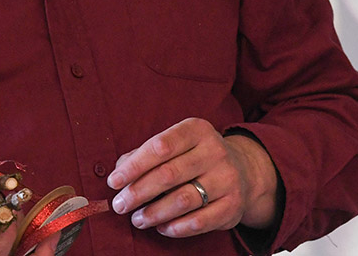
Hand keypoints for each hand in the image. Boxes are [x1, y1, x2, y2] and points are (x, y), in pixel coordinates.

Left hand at [105, 118, 279, 237]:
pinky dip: (176, 227)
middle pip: (169, 174)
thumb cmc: (195, 156)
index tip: (114, 182)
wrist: (243, 171)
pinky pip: (199, 221)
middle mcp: (215, 151)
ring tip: (137, 219)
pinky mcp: (233, 206)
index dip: (134, 165)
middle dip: (138, 192)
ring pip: (183, 199)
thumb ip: (146, 153)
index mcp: (197, 130)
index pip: (160, 146)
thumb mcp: (176, 144)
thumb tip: (120, 170)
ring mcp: (227, 178)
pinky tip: (161, 227)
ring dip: (154, 213)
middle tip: (120, 205)